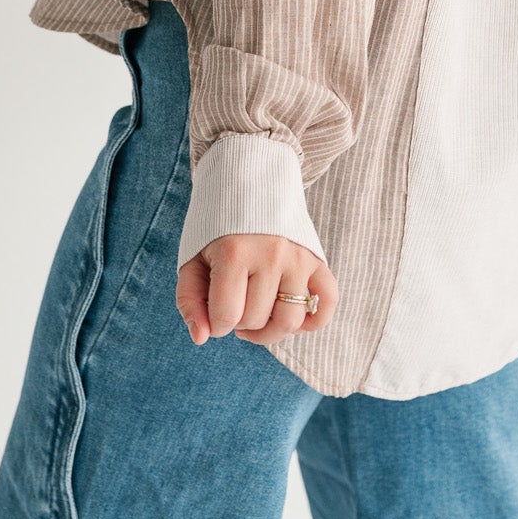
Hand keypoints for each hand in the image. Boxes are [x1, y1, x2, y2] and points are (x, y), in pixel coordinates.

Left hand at [176, 234, 336, 347]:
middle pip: (255, 320)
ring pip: (290, 321)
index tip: (213, 310)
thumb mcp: (192, 258)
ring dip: (270, 331)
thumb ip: (190, 300)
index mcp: (234, 252)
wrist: (250, 180)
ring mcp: (298, 257)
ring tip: (256, 317)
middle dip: (238, 323)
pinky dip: (314, 322)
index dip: (215, 324)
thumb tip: (202, 338)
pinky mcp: (317, 259)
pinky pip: (327, 302)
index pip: (226, 317)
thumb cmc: (216, 226)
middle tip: (234, 304)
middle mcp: (270, 254)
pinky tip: (294, 322)